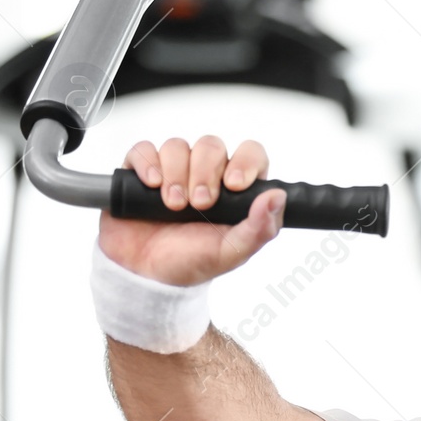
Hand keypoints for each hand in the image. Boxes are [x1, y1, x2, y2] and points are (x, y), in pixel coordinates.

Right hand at [98, 136, 285, 286]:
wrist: (148, 275)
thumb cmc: (193, 261)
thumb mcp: (232, 252)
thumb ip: (259, 228)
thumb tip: (278, 196)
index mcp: (235, 189)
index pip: (250, 153)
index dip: (245, 161)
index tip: (234, 185)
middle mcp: (205, 173)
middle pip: (211, 145)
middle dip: (205, 173)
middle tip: (200, 204)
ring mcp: (173, 170)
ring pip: (177, 146)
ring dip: (175, 175)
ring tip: (173, 206)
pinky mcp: (142, 171)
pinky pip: (143, 150)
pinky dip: (147, 164)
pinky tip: (152, 185)